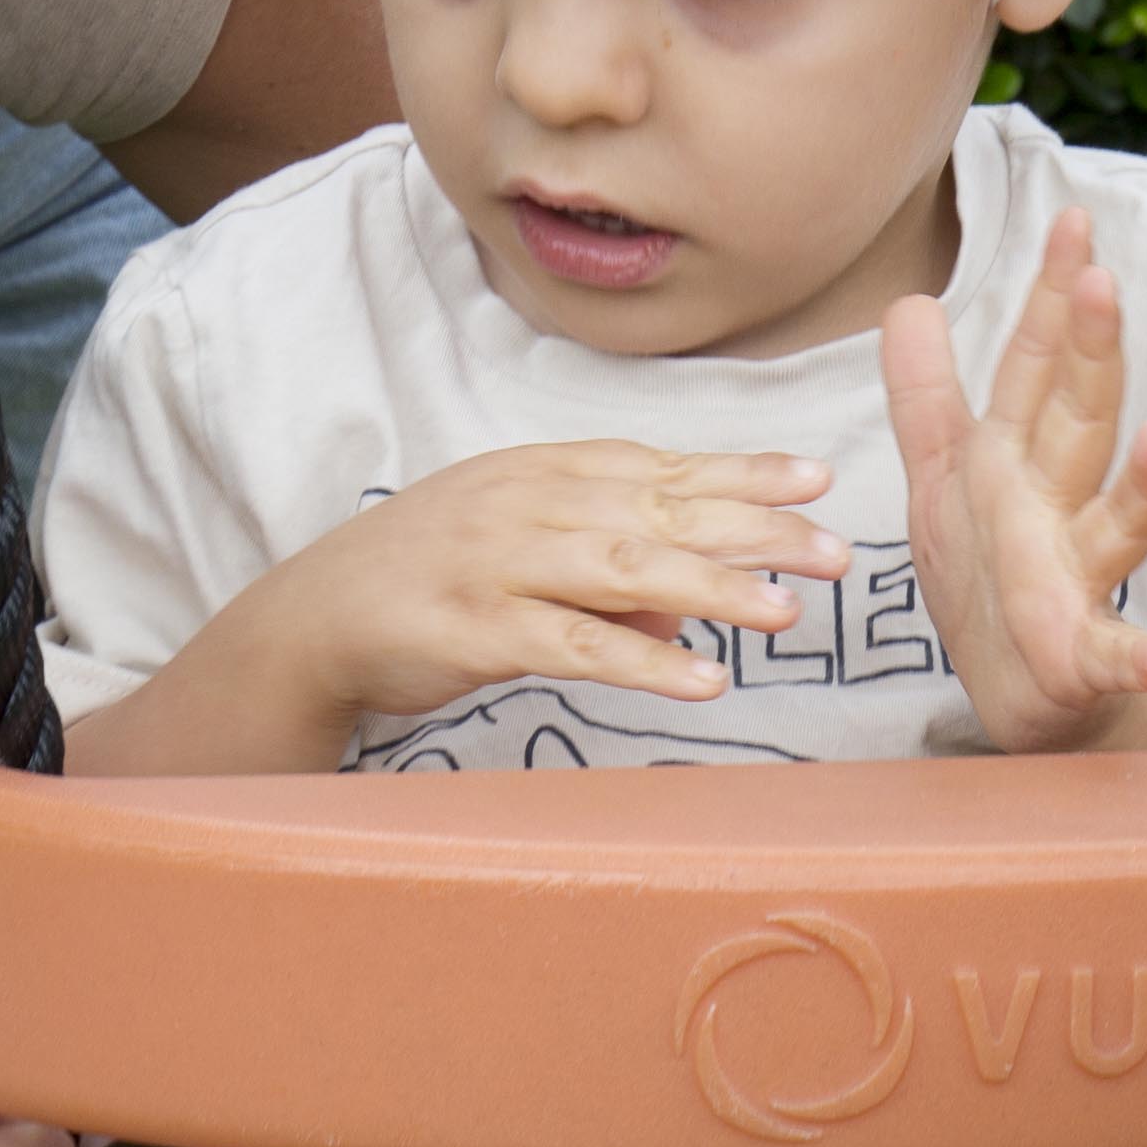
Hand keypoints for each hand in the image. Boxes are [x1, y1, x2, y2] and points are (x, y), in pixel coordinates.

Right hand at [200, 440, 844, 745]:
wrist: (310, 618)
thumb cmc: (424, 577)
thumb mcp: (517, 546)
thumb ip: (606, 560)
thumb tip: (693, 595)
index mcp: (540, 471)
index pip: (658, 465)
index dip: (741, 471)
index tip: (818, 479)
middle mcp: (525, 504)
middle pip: (658, 509)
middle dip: (754, 528)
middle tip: (835, 550)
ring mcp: (496, 562)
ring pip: (623, 567)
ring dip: (713, 589)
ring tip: (788, 613)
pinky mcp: (472, 629)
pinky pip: (570, 643)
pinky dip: (640, 660)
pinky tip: (701, 681)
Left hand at [879, 208, 1146, 750]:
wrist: (1027, 696)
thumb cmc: (991, 576)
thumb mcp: (945, 479)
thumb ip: (928, 395)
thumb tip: (912, 299)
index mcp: (1018, 461)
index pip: (1036, 367)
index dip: (1049, 299)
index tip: (1071, 224)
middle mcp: (1057, 508)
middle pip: (1079, 422)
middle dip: (1090, 356)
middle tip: (1099, 282)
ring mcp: (1077, 580)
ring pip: (1117, 525)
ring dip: (1144, 487)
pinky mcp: (1083, 659)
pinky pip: (1117, 655)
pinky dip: (1146, 657)